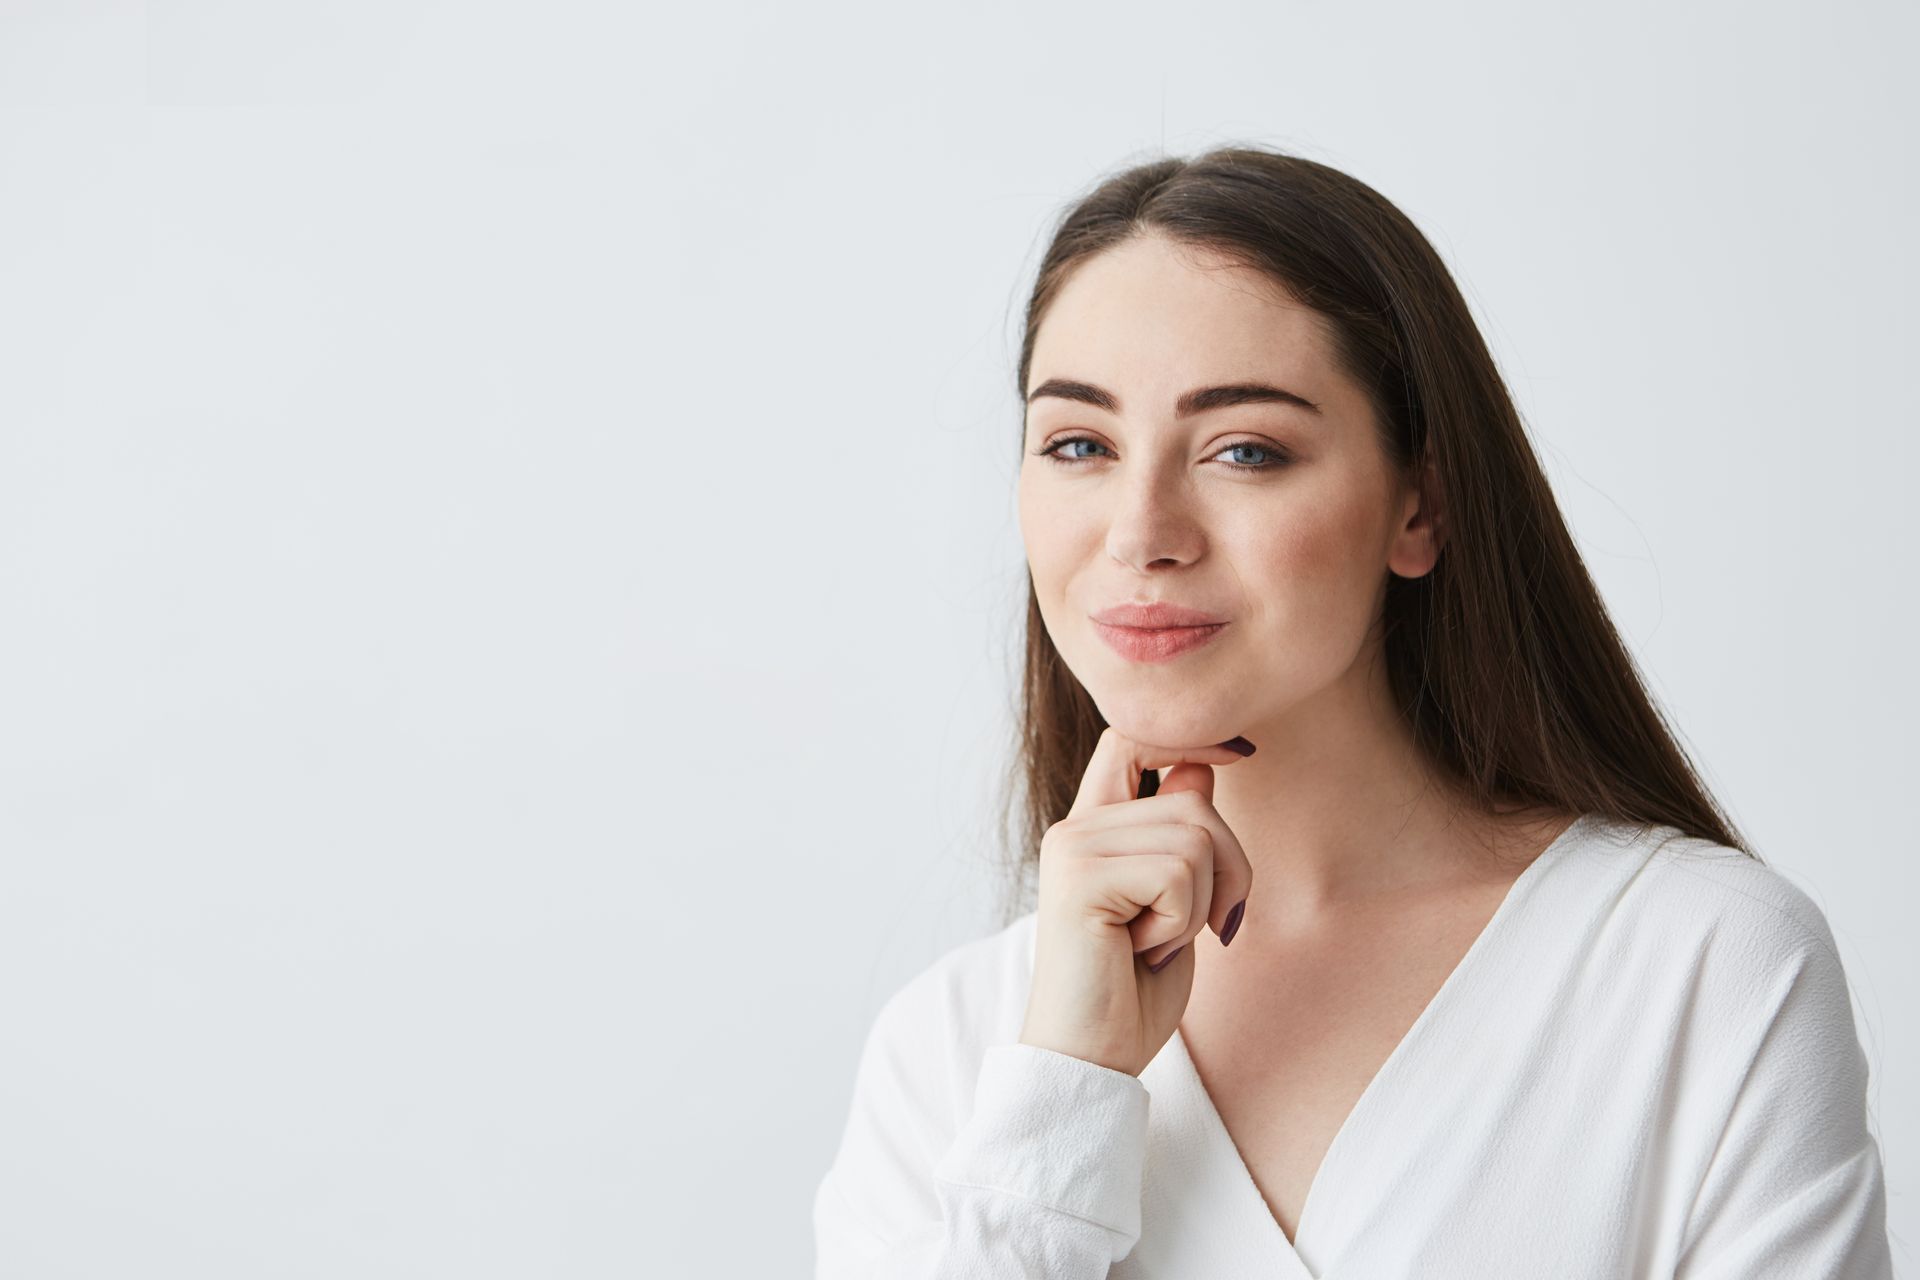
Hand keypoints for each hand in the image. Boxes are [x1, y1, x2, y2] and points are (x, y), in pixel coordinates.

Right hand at [1017, 725, 1254, 1076]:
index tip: (1239, 753)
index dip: (1191, 737)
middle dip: (1228, 869)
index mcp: (1092, 830)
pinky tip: (1143, 951)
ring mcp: (1073, 849)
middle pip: (1194, 801)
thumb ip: (1178, 836)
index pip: (1132, 738)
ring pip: (1195, 837)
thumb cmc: (1131, 994)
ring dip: (1202, 903)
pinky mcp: (1080, 879)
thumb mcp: (1172, 902)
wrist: (1089, 1061)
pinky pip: (1177, 874)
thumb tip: (1202, 764)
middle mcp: (1075, 829)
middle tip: (1202, 929)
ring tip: (1158, 943)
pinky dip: (1182, 922)